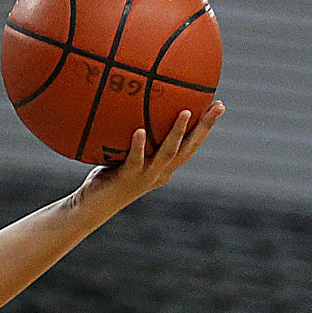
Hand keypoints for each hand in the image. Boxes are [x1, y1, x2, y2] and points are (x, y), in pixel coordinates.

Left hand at [74, 102, 224, 221]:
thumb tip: (134, 105)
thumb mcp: (125, 155)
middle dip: (205, 127)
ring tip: (185, 112)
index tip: (219, 106)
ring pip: (167, 154)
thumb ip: (135, 138)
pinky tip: (138, 131)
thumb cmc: (107, 178)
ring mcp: (145, 177)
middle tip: (218, 106)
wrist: (92, 207)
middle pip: (189, 148)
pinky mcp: (127, 178)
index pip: (191, 145)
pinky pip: (134, 160)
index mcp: (165, 168)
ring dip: (177, 133)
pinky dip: (138, 145)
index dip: (206, 127)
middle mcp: (160, 173)